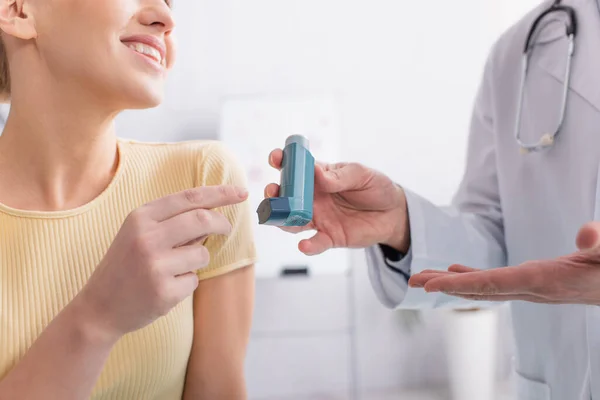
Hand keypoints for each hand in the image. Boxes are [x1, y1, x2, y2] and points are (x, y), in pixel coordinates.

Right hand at [75, 185, 247, 339]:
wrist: (98, 308)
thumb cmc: (125, 266)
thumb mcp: (138, 234)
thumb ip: (171, 221)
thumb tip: (213, 212)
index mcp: (140, 217)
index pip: (190, 197)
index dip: (220, 193)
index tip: (241, 192)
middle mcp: (146, 237)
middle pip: (202, 220)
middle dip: (222, 223)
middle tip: (227, 229)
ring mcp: (155, 265)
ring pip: (202, 253)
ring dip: (198, 259)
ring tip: (174, 269)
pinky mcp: (164, 291)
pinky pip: (194, 280)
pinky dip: (187, 283)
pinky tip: (165, 288)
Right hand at [264, 149, 408, 254]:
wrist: (394, 213)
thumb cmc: (375, 187)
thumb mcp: (361, 175)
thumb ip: (339, 176)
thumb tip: (318, 173)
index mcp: (317, 176)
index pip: (294, 167)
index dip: (282, 161)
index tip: (276, 158)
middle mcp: (312, 197)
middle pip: (284, 196)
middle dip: (274, 194)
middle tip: (273, 191)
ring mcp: (318, 218)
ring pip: (291, 221)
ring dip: (282, 219)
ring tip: (281, 217)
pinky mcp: (329, 237)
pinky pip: (315, 243)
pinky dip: (308, 246)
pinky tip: (305, 245)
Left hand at [408, 222, 599, 304]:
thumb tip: (586, 234)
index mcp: (544, 280)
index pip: (494, 284)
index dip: (460, 285)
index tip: (430, 286)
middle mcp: (533, 288)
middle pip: (480, 289)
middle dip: (444, 286)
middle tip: (411, 281)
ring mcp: (533, 288)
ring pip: (484, 287)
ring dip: (453, 282)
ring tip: (424, 277)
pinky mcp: (536, 282)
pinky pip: (496, 282)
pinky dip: (472, 277)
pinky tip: (456, 271)